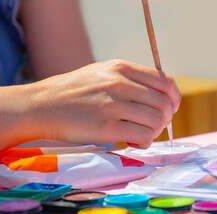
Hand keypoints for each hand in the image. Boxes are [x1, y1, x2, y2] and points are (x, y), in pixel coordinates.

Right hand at [27, 59, 180, 148]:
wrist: (42, 105)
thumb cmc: (76, 92)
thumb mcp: (104, 73)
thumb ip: (132, 81)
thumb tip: (162, 98)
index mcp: (122, 68)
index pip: (165, 82)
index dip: (174, 98)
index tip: (170, 109)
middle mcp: (120, 83)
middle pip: (164, 103)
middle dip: (165, 118)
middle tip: (154, 125)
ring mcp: (113, 105)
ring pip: (157, 121)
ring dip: (154, 132)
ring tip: (141, 134)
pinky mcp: (106, 127)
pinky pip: (143, 136)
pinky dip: (145, 142)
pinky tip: (134, 142)